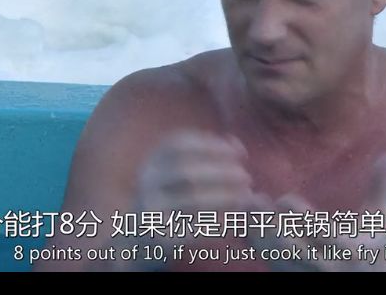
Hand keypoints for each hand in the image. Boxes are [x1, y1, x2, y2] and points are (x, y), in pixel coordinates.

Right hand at [124, 131, 252, 270]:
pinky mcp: (160, 238)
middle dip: (222, 172)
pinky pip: (194, 229)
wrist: (139, 241)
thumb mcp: (179, 173)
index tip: (239, 152)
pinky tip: (232, 220)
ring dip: (225, 196)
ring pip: (192, 200)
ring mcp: (150, 211)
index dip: (211, 145)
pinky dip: (218, 223)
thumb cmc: (170, 199)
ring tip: (245, 196)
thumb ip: (207, 155)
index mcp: (152, 162)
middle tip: (246, 177)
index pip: (178, 144)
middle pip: (186, 171)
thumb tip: (236, 144)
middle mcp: (146, 183)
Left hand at [249, 151, 385, 271]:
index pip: (321, 235)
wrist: (368, 281)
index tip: (283, 198)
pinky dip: (253, 241)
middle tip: (253, 199)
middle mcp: (325, 263)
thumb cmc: (374, 244)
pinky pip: (266, 259)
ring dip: (257, 231)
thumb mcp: (380, 217)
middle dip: (271, 225)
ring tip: (245, 204)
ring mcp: (305, 272)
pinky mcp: (289, 274)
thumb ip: (380, 185)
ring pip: (275, 256)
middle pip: (292, 247)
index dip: (301, 217)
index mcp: (347, 248)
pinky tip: (242, 218)